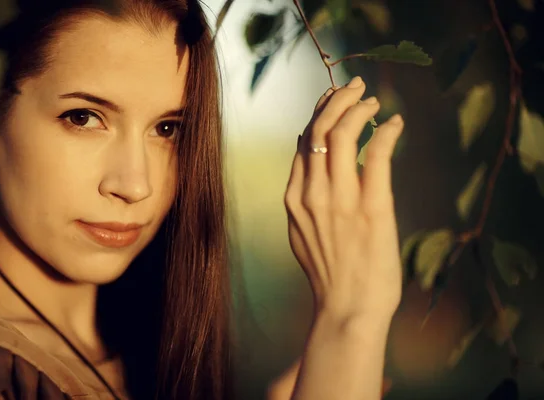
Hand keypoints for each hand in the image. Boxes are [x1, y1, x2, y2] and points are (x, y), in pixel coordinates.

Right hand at [284, 76, 403, 321]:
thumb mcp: (303, 232)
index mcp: (294, 198)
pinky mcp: (372, 207)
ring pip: (341, 134)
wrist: (347, 309)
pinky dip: (386, 132)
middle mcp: (312, 193)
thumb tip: (310, 161)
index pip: (302, 142)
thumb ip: (304, 197)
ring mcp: (340, 200)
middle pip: (318, 129)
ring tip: (371, 100)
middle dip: (336, 100)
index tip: (331, 101)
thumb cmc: (330, 274)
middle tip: (354, 87)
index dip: (318, 115)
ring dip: (358, 108)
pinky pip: (376, 155)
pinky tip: (395, 123)